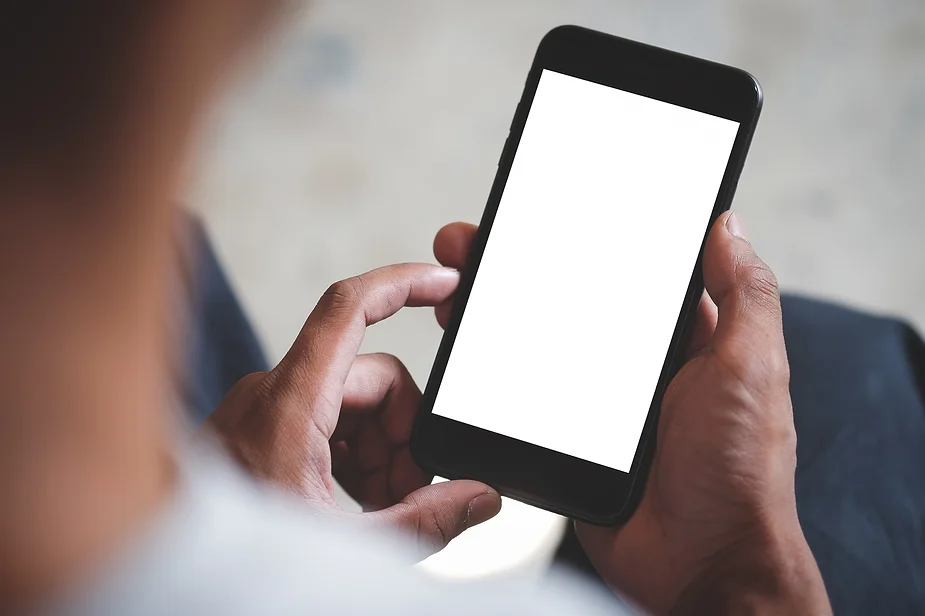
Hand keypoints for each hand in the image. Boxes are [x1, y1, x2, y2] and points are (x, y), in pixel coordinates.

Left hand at [205, 263, 501, 557]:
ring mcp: (264, 410)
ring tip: (375, 509)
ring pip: (352, 403)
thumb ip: (424, 521)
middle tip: (405, 494)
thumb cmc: (231, 561)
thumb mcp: (346, 545)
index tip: (445, 282)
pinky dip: (350, 456)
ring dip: (378, 452)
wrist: (159, 563)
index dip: (404, 284)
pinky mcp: (260, 428)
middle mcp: (273, 393)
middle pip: (371, 379)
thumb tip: (480, 498)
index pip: (349, 308)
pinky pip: (325, 420)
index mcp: (290, 403)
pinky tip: (351, 502)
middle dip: (403, 435)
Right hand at [433, 216, 830, 614]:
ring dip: (499, 314)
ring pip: (541, 343)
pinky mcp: (568, 438)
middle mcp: (637, 367)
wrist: (699, 565)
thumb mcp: (751, 368)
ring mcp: (598, 404)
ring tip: (459, 287)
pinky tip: (465, 348)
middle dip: (526, 267)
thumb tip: (728, 226)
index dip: (593, 236)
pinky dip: (495, 374)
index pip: (634, 272)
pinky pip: (526, 397)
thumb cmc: (739, 472)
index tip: (551, 206)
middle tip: (482, 241)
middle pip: (572, 300)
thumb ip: (743, 296)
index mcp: (685, 340)